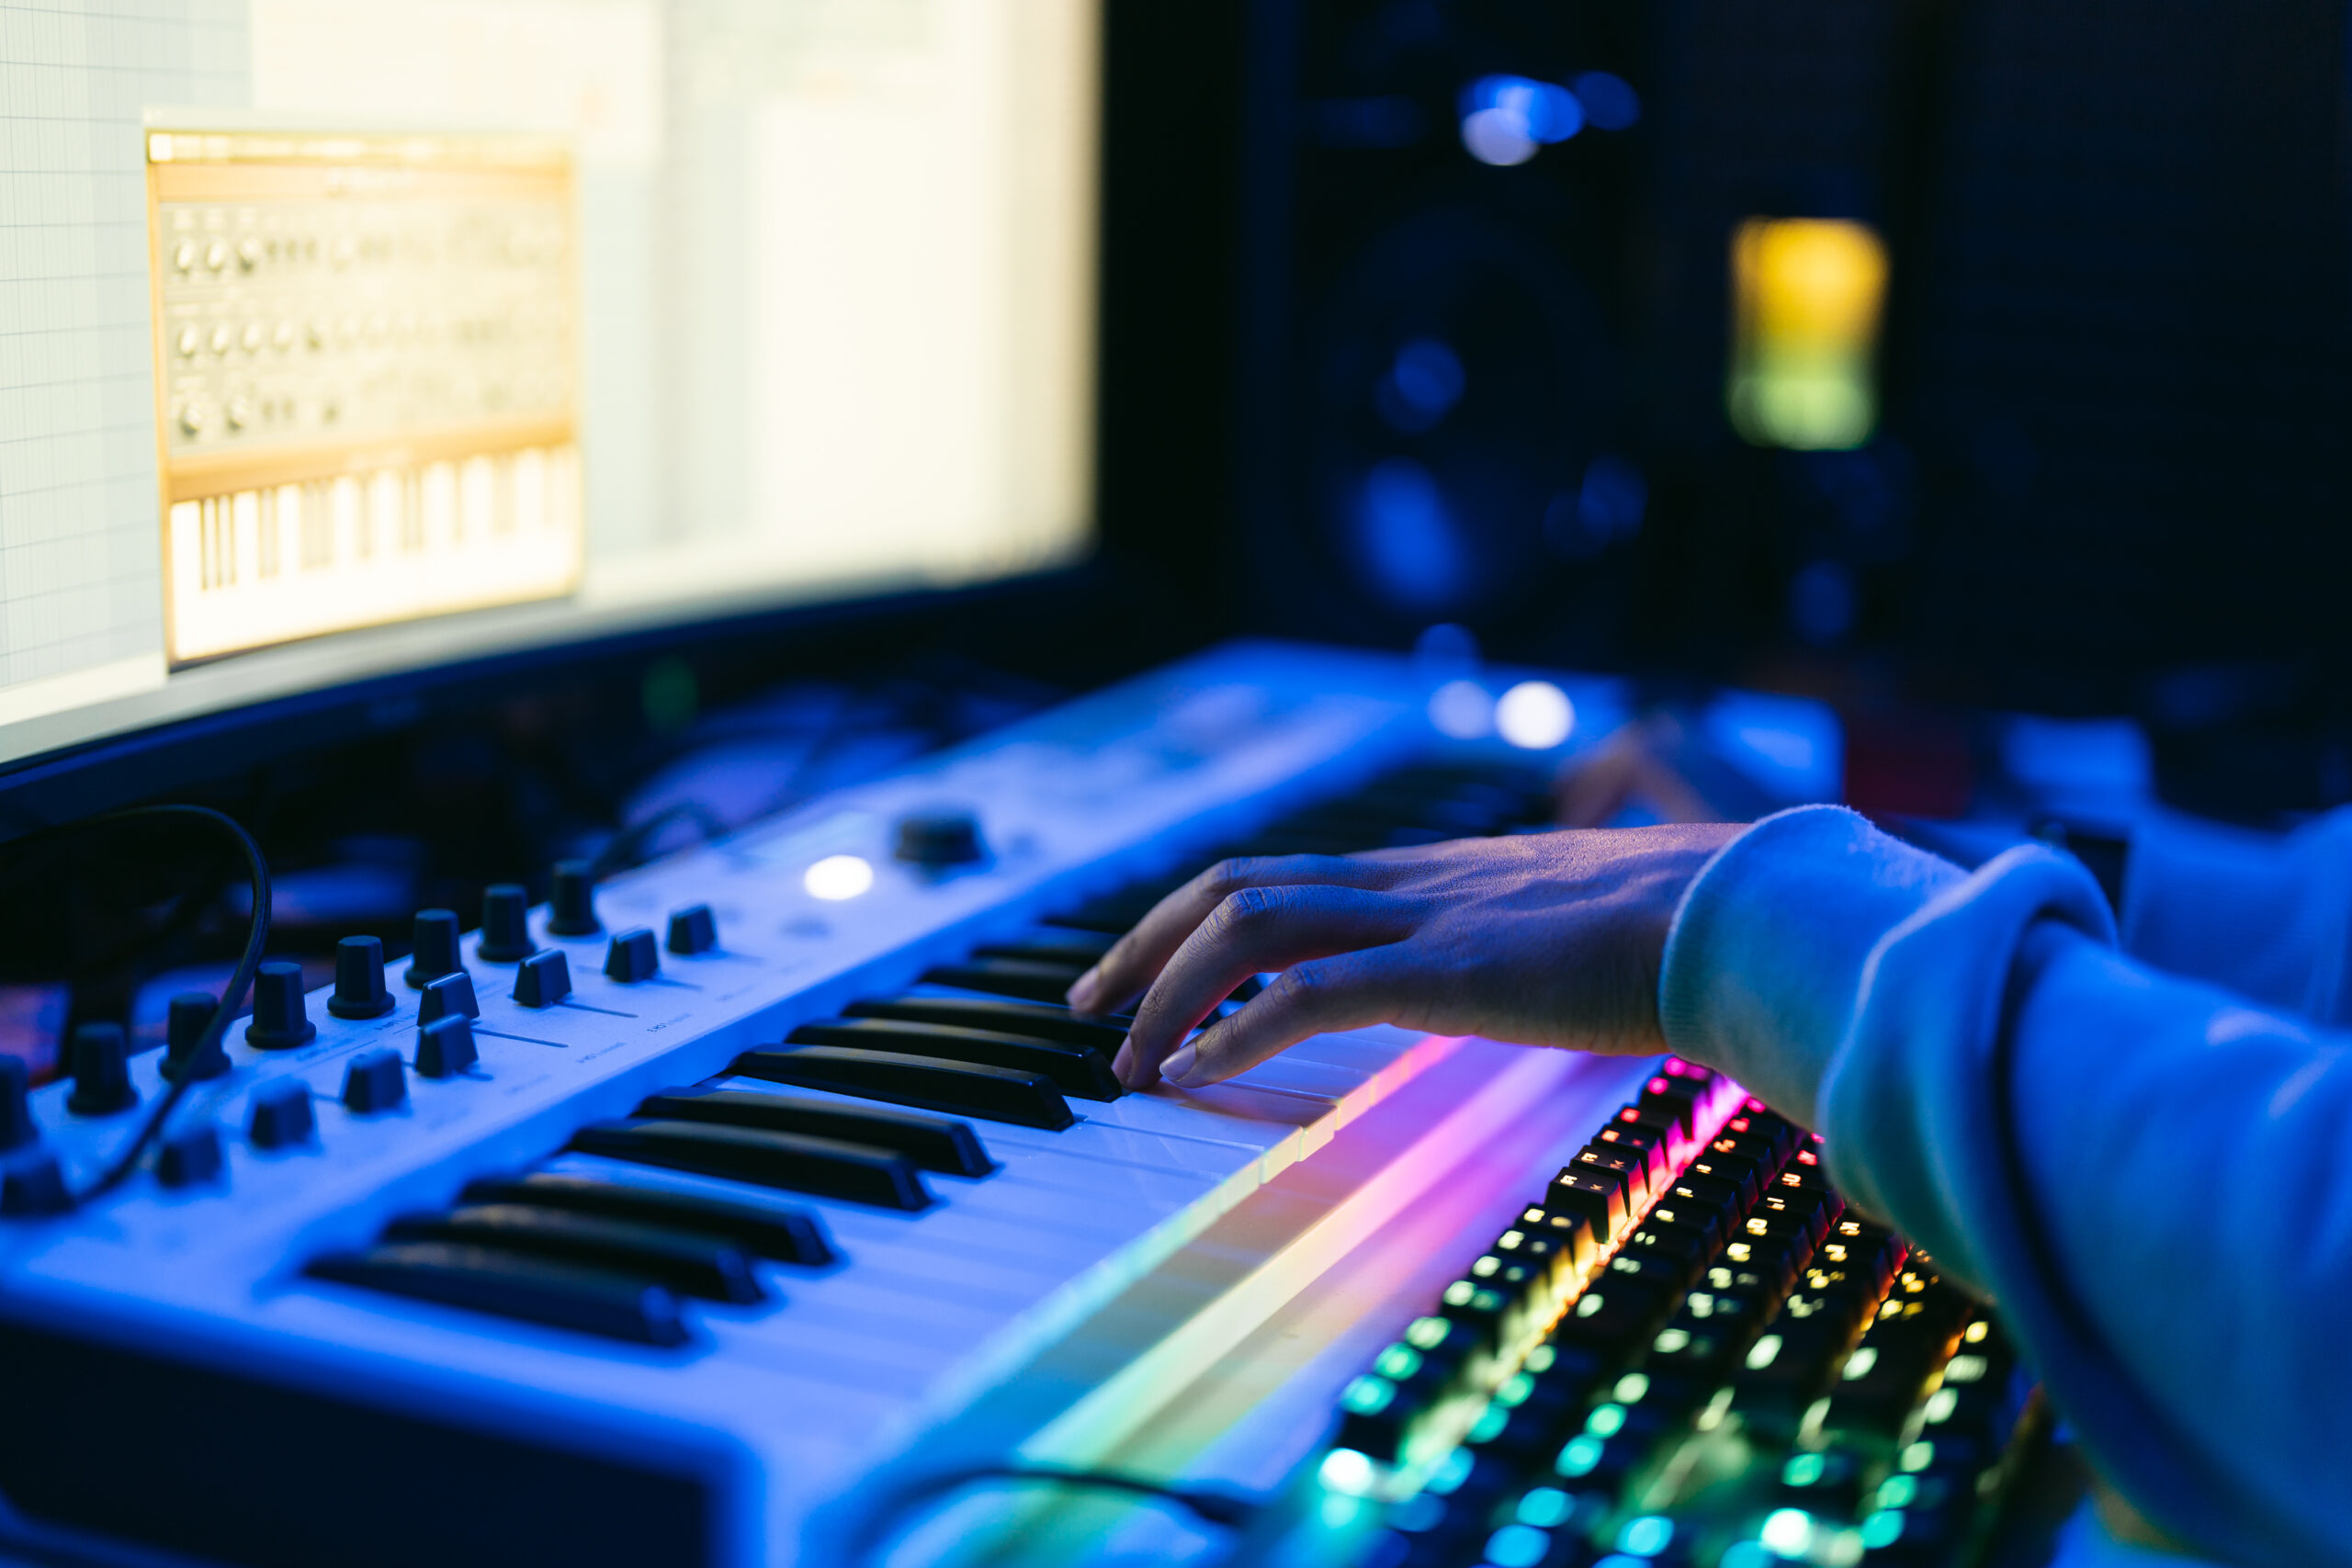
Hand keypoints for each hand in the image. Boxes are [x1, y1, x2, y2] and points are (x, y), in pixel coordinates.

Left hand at [1064, 824, 1744, 1089]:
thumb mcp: (1570, 930)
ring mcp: (1422, 916)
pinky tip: (1189, 1073)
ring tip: (1124, 1056)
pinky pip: (1304, 994)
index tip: (1149, 968)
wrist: (1741, 913)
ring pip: (1248, 926)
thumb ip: (1521, 944)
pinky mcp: (1442, 968)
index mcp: (1434, 873)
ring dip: (1167, 990)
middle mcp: (1410, 881)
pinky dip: (1230, 1031)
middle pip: (1235, 885)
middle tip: (1090, 1005)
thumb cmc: (1679, 930)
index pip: (1283, 875)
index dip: (1198, 915)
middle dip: (1146, 943)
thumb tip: (1519, 974)